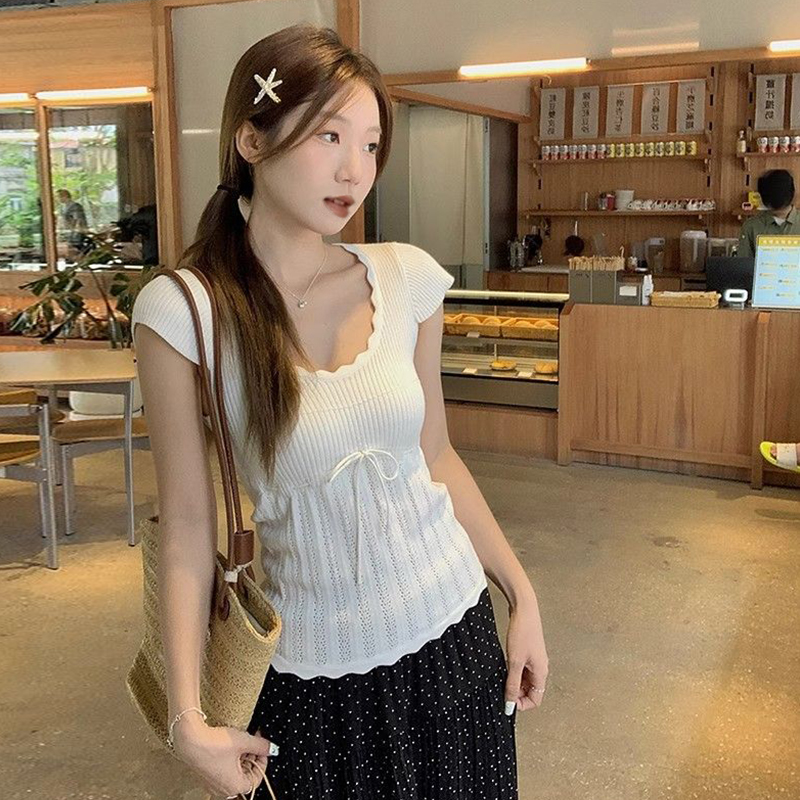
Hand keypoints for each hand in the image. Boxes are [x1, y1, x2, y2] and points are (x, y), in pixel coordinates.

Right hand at [171, 715, 273, 797]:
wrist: (190, 740)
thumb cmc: (216, 744)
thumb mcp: (244, 741)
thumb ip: (261, 746)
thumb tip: (273, 749)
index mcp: (235, 786)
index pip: (257, 778)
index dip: (262, 761)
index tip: (262, 747)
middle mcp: (223, 789)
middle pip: (245, 776)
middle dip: (251, 757)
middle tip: (253, 741)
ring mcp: (212, 784)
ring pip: (234, 773)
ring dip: (241, 758)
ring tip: (241, 741)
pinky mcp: (205, 775)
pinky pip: (223, 771)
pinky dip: (230, 760)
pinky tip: (229, 745)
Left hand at [504, 596, 548, 712]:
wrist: (524, 609)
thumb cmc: (522, 632)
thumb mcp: (514, 662)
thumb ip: (512, 684)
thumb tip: (510, 704)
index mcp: (541, 672)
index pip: (536, 700)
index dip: (521, 704)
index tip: (507, 701)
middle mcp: (540, 667)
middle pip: (531, 690)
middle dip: (517, 693)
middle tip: (502, 687)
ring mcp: (535, 659)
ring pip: (525, 679)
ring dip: (514, 681)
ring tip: (503, 674)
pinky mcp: (528, 651)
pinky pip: (522, 668)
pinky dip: (513, 670)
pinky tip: (505, 664)